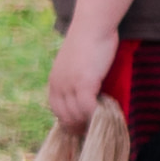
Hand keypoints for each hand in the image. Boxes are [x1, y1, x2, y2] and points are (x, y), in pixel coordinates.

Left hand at [60, 22, 120, 136]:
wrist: (92, 27)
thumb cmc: (89, 43)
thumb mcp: (76, 66)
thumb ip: (76, 81)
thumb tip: (86, 97)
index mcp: (54, 81)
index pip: (56, 110)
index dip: (67, 122)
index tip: (79, 130)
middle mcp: (57, 85)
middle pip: (65, 116)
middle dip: (77, 127)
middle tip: (92, 133)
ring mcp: (69, 85)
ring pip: (76, 115)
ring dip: (88, 123)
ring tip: (100, 127)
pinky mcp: (83, 82)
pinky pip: (88, 108)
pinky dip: (96, 115)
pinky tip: (105, 116)